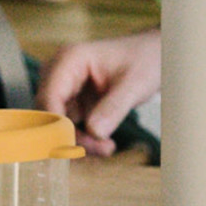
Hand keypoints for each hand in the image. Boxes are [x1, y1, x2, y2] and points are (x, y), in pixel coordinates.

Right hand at [36, 28, 161, 156]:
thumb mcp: (135, 83)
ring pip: (57, 124)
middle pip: (49, 114)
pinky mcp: (75, 103)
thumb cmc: (146, 59)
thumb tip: (94, 132)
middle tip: (103, 149)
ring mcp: (66, 89)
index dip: (56, 125)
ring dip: (78, 142)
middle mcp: (60, 73)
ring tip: (108, 148)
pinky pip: (70, 127)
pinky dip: (83, 139)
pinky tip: (104, 146)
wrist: (156, 56)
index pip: (49, 97)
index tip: (74, 146)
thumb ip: (114, 107)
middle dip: (71, 137)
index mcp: (69, 59)